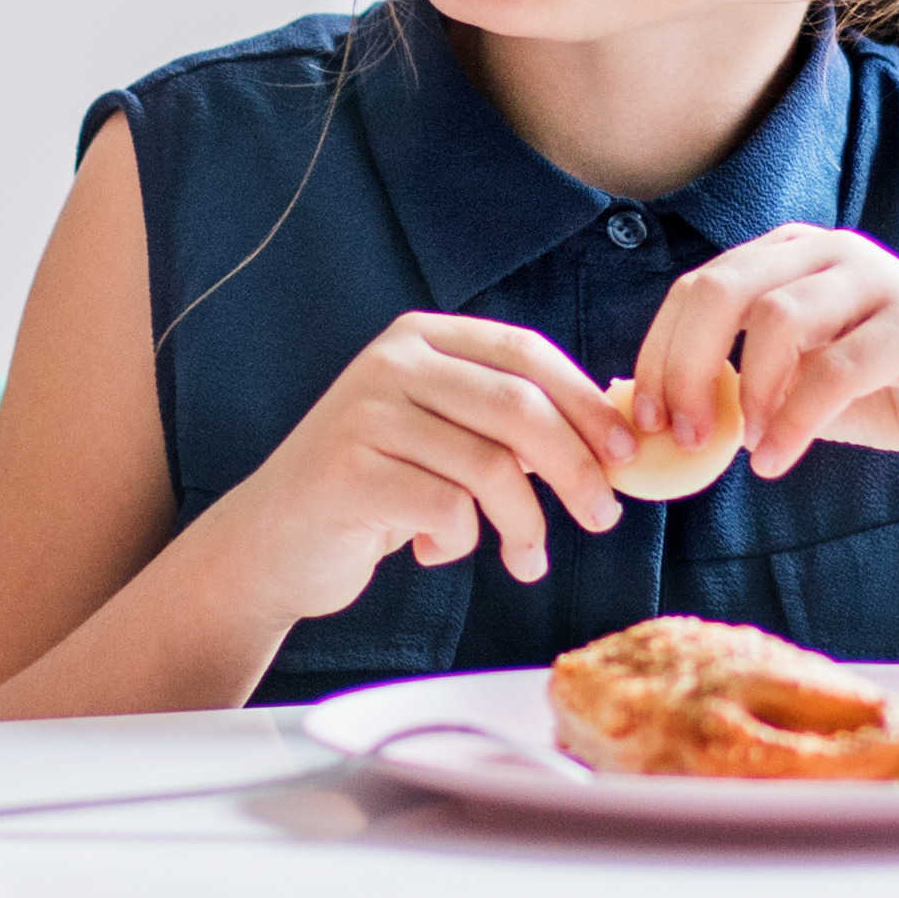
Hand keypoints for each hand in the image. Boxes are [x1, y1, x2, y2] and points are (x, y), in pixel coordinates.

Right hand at [194, 313, 636, 613]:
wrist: (272, 543)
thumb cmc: (376, 491)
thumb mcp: (441, 437)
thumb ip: (506, 423)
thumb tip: (615, 433)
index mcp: (421, 338)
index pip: (526, 353)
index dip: (586, 403)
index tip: (626, 454)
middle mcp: (390, 362)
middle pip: (519, 407)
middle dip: (577, 468)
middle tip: (603, 517)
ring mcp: (364, 413)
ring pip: (490, 467)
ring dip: (526, 524)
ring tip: (524, 559)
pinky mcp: (348, 471)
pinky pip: (447, 510)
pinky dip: (461, 543)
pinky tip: (435, 552)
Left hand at [633, 225, 898, 480]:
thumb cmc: (897, 394)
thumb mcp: (804, 384)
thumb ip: (744, 384)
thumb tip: (661, 411)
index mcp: (792, 258)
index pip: (698, 289)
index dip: (659, 352)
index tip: (645, 417)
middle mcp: (829, 253)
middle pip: (722, 291)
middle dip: (685, 366)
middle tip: (679, 432)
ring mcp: (875, 281)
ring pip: (774, 319)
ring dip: (746, 394)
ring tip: (741, 448)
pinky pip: (834, 369)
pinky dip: (794, 420)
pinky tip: (777, 460)